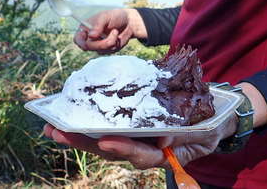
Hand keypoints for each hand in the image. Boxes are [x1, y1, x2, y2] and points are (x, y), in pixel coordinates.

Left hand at [43, 114, 236, 169]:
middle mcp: (144, 147)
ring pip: (104, 138)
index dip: (122, 148)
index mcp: (162, 153)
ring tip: (54, 124)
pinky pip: (110, 124)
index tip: (105, 140)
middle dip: (84, 141)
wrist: (212, 116)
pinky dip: (92, 118)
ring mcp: (136, 136)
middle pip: (111, 148)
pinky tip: (74, 111)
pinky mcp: (133, 123)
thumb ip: (187, 138)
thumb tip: (163, 140)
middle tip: (58, 132)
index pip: (139, 154)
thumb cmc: (209, 127)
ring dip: (79, 132)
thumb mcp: (204, 133)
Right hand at [74, 8, 146, 53]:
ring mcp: (98, 46)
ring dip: (112, 41)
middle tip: (115, 31)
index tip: (91, 39)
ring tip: (116, 31)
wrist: (129, 22)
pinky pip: (110, 51)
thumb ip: (98, 26)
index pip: (77, 39)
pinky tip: (118, 37)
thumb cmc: (115, 16)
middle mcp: (89, 39)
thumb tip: (91, 36)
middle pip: (89, 47)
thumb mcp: (106, 17)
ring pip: (101, 50)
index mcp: (85, 29)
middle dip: (103, 41)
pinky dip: (116, 44)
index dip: (81, 42)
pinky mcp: (107, 50)